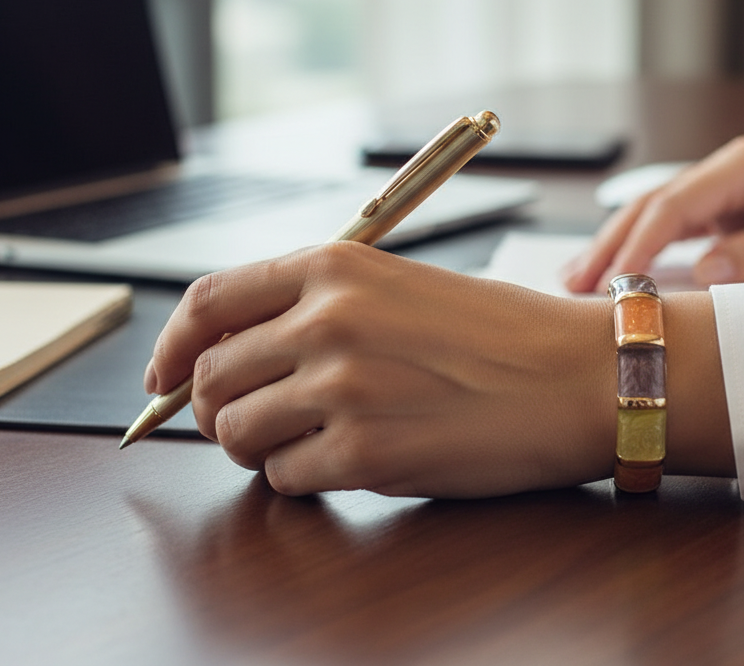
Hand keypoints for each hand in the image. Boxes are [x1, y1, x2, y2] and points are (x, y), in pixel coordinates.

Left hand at [146, 242, 618, 497]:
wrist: (579, 376)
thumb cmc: (502, 330)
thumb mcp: (402, 286)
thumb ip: (318, 308)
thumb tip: (237, 353)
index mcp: (335, 265)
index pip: (208, 301)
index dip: (172, 344)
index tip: (164, 375)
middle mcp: (327, 320)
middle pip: (209, 378)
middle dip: (218, 408)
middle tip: (255, 418)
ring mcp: (342, 387)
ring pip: (236, 434)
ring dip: (261, 446)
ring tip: (313, 438)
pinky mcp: (364, 453)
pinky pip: (285, 479)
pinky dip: (304, 477)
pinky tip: (352, 458)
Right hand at [563, 136, 743, 292]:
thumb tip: (705, 273)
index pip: (674, 204)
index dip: (637, 243)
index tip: (611, 281)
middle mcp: (727, 171)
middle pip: (651, 205)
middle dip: (610, 243)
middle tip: (571, 282)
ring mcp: (726, 189)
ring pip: (657, 214)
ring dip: (619, 244)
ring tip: (578, 277)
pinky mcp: (731, 209)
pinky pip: (678, 227)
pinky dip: (646, 248)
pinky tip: (623, 268)